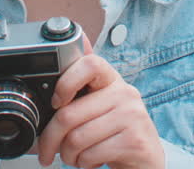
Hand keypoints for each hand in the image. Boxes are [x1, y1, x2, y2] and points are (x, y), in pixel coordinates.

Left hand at [36, 37, 163, 168]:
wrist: (145, 161)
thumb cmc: (116, 132)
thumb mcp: (101, 104)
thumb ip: (86, 78)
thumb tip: (79, 37)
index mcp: (112, 80)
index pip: (89, 64)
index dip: (66, 82)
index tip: (56, 102)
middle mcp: (125, 93)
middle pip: (70, 113)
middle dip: (51, 139)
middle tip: (48, 151)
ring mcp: (132, 117)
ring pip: (77, 138)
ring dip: (68, 155)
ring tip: (74, 156)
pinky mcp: (134, 141)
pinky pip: (91, 154)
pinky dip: (84, 164)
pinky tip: (91, 161)